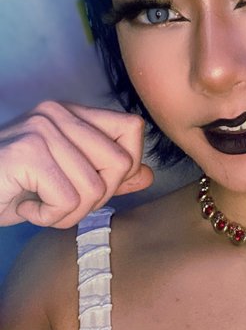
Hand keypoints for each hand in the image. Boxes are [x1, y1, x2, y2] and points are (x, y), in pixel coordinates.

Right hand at [0, 101, 153, 227]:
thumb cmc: (9, 186)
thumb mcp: (64, 179)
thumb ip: (105, 174)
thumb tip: (148, 175)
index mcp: (71, 112)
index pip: (132, 128)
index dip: (126, 164)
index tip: (98, 183)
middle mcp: (58, 113)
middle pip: (120, 163)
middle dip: (97, 196)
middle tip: (61, 200)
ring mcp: (43, 129)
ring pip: (95, 189)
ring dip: (69, 212)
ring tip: (39, 204)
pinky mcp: (29, 153)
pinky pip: (69, 201)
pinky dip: (49, 217)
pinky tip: (25, 207)